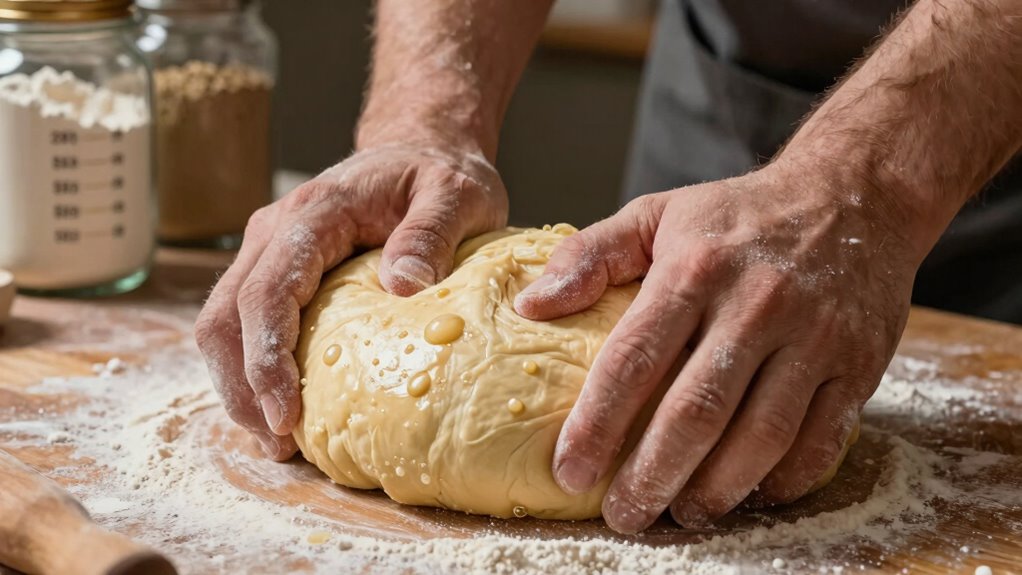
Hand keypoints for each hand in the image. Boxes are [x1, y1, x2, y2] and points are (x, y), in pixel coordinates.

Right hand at [195, 144, 507, 459]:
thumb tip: (403, 286)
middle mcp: (275, 230)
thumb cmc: (440, 174)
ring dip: (239, 385)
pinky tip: (282, 408)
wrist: (421, 149)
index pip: (267, 289)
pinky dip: (252, 369)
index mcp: (313, 213)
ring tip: (277, 442)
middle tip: (279, 445)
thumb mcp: (458, 193)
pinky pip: (245, 323)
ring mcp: (269, 250)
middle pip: (225, 315)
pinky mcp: (277, 270)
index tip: (283, 413)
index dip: (266, 356)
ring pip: (223, 323)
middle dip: (242, 386)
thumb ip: (433, 232)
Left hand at [515, 159, 924, 532]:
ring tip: (682, 515)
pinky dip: (785, 480)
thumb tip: (529, 307)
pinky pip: (823, 438)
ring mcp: (813, 336)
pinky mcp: (858, 363)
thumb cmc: (739, 216)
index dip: (598, 422)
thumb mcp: (658, 214)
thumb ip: (590, 256)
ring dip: (717, 489)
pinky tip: (751, 496)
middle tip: (623, 515)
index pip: (635, 357)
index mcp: (695, 268)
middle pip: (696, 410)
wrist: (854, 195)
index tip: (569, 470)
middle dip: (652, 474)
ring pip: (762, 435)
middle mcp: (756, 303)